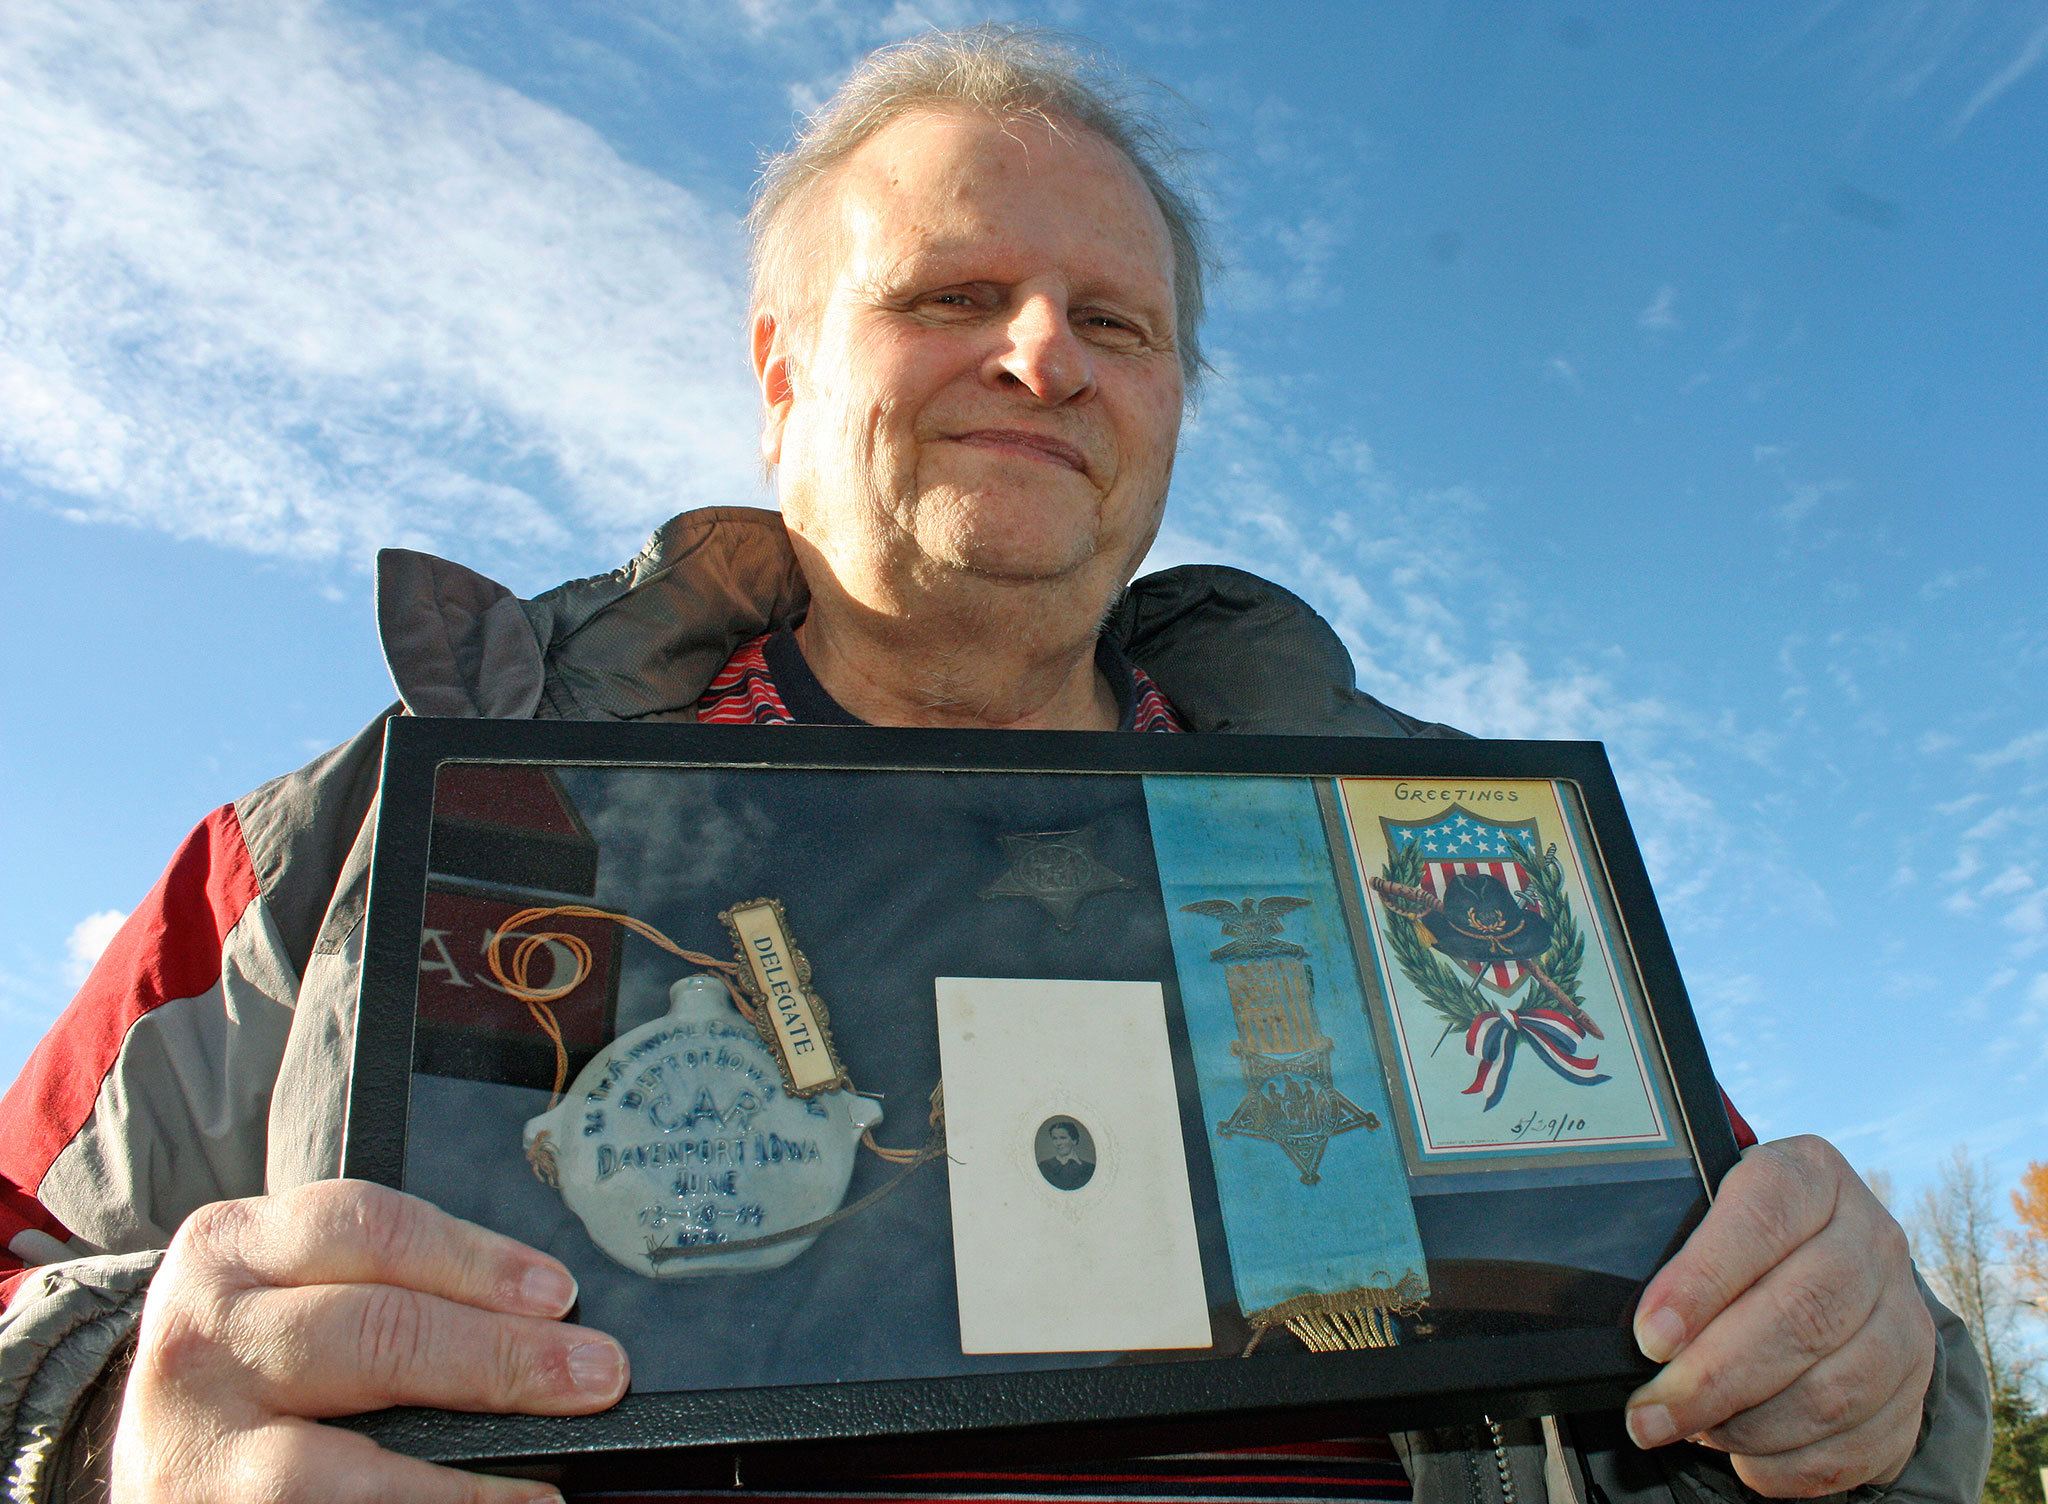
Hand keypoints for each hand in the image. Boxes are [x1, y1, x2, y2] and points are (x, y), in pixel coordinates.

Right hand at [111, 1180, 627, 1502]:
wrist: (161, 1450)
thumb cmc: (257, 1356)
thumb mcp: (295, 1288)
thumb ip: (390, 1281)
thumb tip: (542, 1312)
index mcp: (230, 1247)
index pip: (370, 1228)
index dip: (477, 1260)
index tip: (561, 1294)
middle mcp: (200, 1338)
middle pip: (372, 1334)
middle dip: (500, 1358)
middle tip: (596, 1375)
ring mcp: (191, 1444)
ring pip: (332, 1465)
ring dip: (460, 1480)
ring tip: (546, 1486)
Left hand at [1626, 1135, 1934, 1497]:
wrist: (1828, 1262)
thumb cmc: (1739, 1238)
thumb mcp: (1706, 1210)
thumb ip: (1671, 1245)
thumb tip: (1635, 1324)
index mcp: (1810, 1176)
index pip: (1762, 1217)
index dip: (1704, 1280)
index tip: (1650, 1336)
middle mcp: (1871, 1238)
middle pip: (1802, 1314)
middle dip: (1714, 1376)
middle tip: (1650, 1414)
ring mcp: (1903, 1314)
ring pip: (1835, 1388)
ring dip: (1750, 1426)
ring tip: (1690, 1431)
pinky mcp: (1915, 1385)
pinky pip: (1860, 1441)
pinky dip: (1792, 1463)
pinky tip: (1744, 1458)